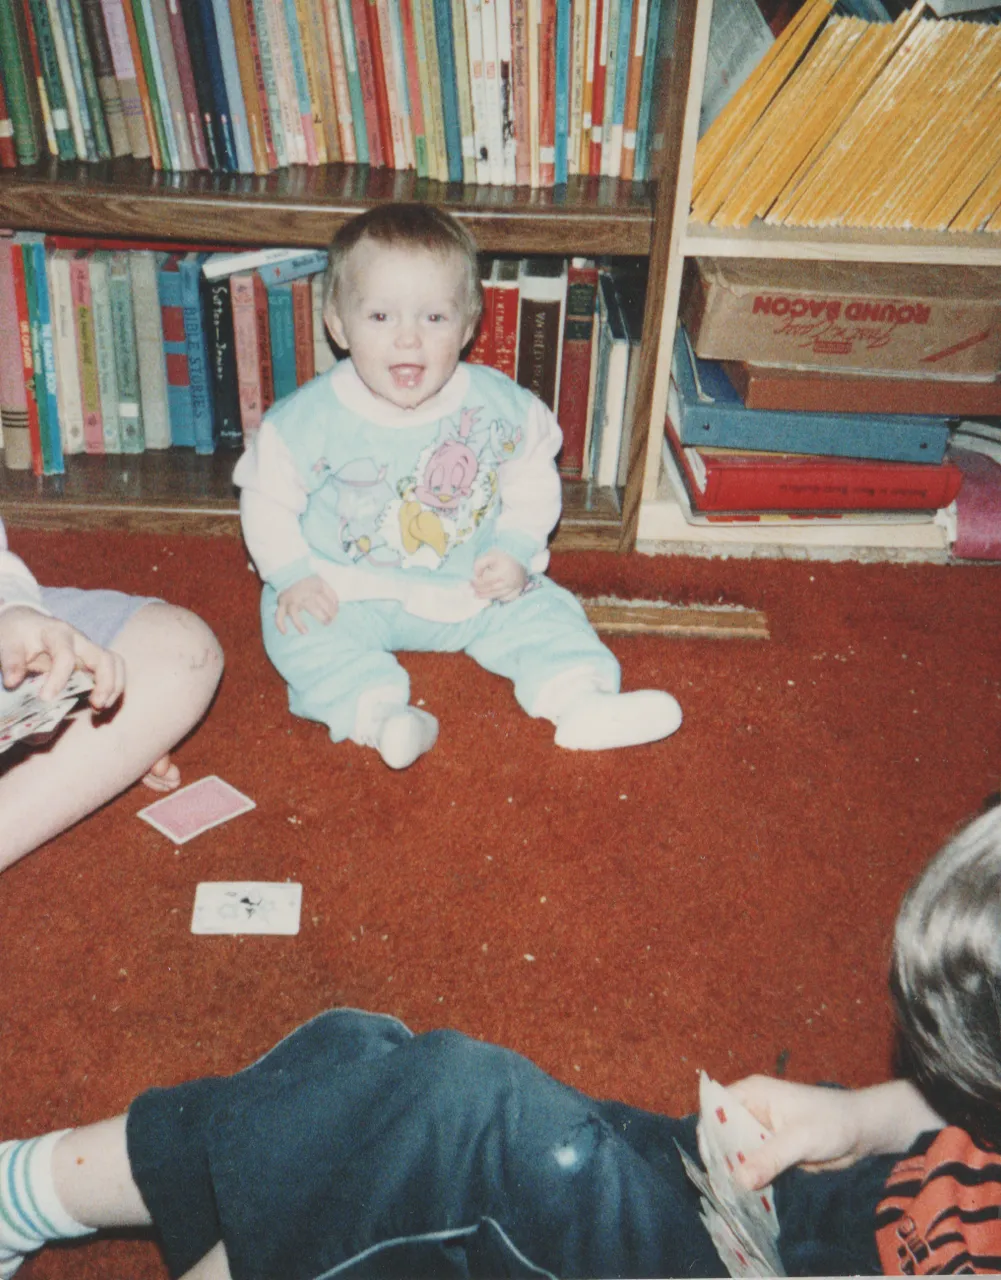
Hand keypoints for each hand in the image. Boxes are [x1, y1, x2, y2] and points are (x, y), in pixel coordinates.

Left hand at [0, 605, 124, 709]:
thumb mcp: (6, 643)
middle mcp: (80, 640)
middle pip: (105, 658)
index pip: (65, 656)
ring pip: (115, 664)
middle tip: (95, 706)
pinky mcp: (92, 661)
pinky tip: (99, 705)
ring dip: (114, 687)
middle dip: (105, 683)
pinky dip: (112, 688)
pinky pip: (112, 671)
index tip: (46, 700)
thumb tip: (13, 682)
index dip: (58, 679)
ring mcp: (88, 650)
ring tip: (101, 708)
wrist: (25, 623)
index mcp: (57, 633)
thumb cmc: (17, 634)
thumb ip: (10, 661)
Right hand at [275, 575, 339, 634]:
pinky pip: (278, 615)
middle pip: (311, 606)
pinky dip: (280, 624)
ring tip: (305, 632)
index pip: (324, 600)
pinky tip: (285, 632)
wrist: (290, 575)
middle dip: (321, 616)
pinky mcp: (281, 604)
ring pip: (293, 612)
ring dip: (298, 623)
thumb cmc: (310, 583)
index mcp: (312, 588)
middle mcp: (300, 594)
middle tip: (327, 623)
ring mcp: (290, 600)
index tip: (334, 616)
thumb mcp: (322, 583)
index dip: (332, 609)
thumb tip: (337, 608)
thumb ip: (331, 594)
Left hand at [472, 550, 526, 601]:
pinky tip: (493, 595)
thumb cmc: (503, 555)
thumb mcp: (489, 556)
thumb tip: (475, 575)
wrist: (519, 555)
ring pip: (498, 595)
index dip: (477, 582)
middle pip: (491, 589)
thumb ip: (480, 564)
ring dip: (487, 596)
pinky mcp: (519, 589)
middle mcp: (509, 581)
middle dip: (480, 590)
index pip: (486, 581)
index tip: (471, 581)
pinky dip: (500, 598)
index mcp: (502, 572)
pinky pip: (508, 598)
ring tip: (478, 595)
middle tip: (473, 589)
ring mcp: (515, 587)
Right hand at [726, 1075, 940, 1191]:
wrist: (863, 1131)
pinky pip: (752, 1164)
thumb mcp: (800, 1139)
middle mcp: (751, 1109)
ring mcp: (761, 1130)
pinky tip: (747, 1196)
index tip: (709, 1164)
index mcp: (751, 1093)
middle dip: (720, 1157)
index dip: (707, 1134)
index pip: (715, 1109)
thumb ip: (770, 1158)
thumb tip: (739, 1181)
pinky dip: (749, 1177)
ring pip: (736, 1151)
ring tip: (731, 1196)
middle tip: (720, 1187)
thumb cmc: (832, 1122)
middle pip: (722, 1133)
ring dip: (735, 1171)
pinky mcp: (771, 1149)